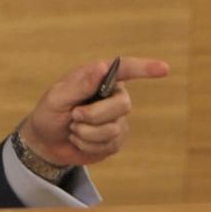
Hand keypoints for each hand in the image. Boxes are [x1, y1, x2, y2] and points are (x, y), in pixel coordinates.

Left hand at [19, 57, 170, 167]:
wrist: (46, 141)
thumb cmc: (49, 113)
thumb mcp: (57, 97)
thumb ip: (80, 84)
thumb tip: (103, 67)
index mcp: (99, 78)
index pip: (126, 70)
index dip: (146, 68)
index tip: (164, 69)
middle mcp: (113, 96)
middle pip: (122, 105)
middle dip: (93, 115)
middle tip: (73, 116)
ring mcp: (117, 118)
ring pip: (113, 128)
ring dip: (86, 132)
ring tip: (73, 128)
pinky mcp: (116, 139)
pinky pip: (109, 144)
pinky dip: (87, 144)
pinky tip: (79, 140)